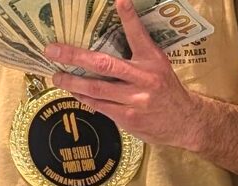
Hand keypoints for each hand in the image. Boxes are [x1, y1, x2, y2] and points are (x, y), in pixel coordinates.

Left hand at [45, 0, 201, 148]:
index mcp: (153, 60)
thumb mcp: (158, 67)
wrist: (184, 122)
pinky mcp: (128, 118)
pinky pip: (100, 106)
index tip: (119, 0)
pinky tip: (74, 92)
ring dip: (72, 82)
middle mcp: (144, 79)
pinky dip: (85, 98)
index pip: (138, 35)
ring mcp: (135, 100)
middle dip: (75, 56)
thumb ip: (137, 56)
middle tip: (53, 51)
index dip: (128, 18)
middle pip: (104, 64)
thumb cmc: (166, 92)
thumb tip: (106, 49)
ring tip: (56, 76)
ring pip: (96, 89)